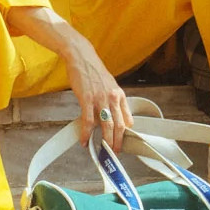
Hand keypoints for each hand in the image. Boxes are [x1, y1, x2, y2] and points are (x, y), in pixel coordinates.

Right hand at [62, 35, 131, 152]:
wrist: (81, 57)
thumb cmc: (93, 71)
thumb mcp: (109, 85)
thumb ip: (112, 100)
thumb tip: (112, 116)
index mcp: (119, 95)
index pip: (128, 119)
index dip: (126, 134)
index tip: (122, 143)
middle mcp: (113, 98)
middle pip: (119, 126)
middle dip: (118, 142)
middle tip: (114, 152)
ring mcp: (100, 99)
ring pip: (107, 126)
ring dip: (105, 141)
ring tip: (102, 151)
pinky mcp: (87, 99)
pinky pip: (88, 121)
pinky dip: (86, 133)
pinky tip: (84, 140)